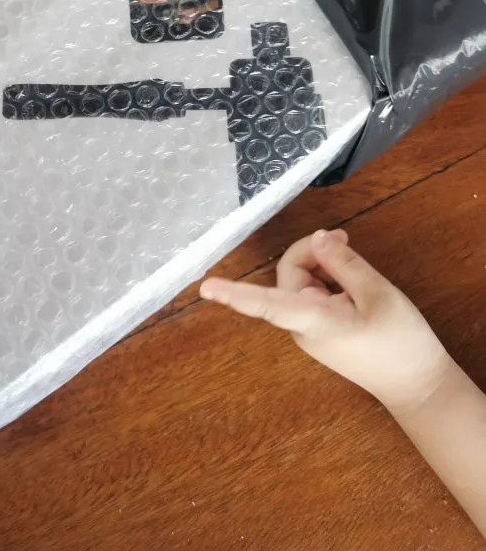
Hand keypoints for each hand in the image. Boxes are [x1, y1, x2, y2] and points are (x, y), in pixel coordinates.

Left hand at [200, 229, 451, 415]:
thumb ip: (344, 263)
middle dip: (314, 252)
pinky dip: (331, 279)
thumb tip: (318, 239)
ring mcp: (310, 327)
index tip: (205, 288)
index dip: (235, 293)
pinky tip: (356, 282)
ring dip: (325, 265)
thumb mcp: (377, 293)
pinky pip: (315, 294)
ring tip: (358, 267)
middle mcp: (302, 325)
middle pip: (291, 273)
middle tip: (346, 240)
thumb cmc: (399, 341)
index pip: (265, 303)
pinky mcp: (321, 327)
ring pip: (303, 281)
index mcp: (312, 320)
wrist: (419, 385)